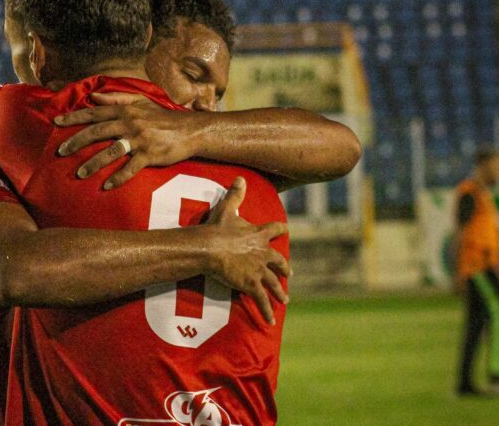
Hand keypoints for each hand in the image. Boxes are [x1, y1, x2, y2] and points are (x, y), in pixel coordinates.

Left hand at [55, 92, 196, 189]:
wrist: (190, 130)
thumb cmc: (163, 118)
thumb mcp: (141, 102)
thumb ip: (117, 98)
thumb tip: (94, 96)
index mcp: (125, 110)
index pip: (95, 112)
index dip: (75, 117)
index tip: (56, 123)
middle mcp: (130, 123)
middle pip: (97, 132)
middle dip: (76, 142)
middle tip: (61, 152)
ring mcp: (139, 140)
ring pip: (110, 152)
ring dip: (93, 163)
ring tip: (79, 174)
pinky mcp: (150, 155)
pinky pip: (130, 169)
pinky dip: (118, 178)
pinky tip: (106, 186)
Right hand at [205, 177, 290, 324]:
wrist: (210, 248)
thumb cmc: (217, 229)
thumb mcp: (227, 209)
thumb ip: (235, 194)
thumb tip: (240, 177)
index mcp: (258, 235)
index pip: (275, 230)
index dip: (280, 230)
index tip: (285, 231)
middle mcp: (263, 253)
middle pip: (279, 261)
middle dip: (284, 268)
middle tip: (289, 274)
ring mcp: (258, 270)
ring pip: (273, 284)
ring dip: (279, 293)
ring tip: (284, 300)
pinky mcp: (251, 285)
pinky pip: (262, 300)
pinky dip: (266, 311)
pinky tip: (271, 321)